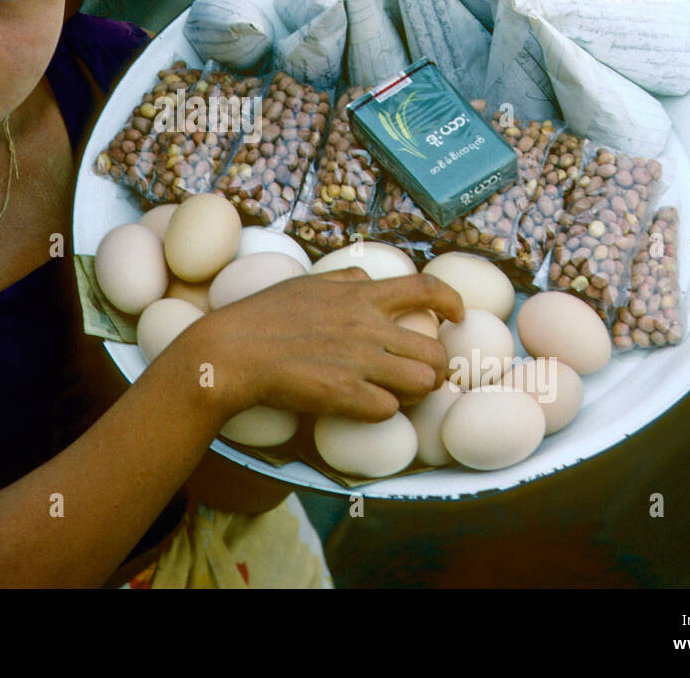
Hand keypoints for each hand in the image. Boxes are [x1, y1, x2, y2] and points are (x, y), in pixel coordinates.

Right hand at [171, 267, 463, 424]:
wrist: (232, 351)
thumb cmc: (262, 315)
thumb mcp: (307, 283)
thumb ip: (344, 280)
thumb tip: (367, 277)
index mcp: (360, 295)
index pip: (426, 289)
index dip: (452, 302)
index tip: (457, 316)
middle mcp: (367, 327)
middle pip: (435, 350)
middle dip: (436, 366)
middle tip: (421, 374)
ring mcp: (358, 362)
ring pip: (423, 383)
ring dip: (415, 393)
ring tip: (397, 393)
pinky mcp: (344, 394)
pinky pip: (389, 410)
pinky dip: (382, 412)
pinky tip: (364, 406)